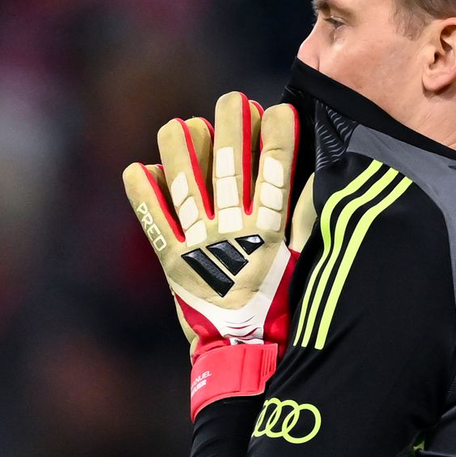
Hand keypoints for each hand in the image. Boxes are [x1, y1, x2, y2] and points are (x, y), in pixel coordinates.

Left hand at [123, 92, 304, 418]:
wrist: (245, 357)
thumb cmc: (281, 312)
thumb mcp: (304, 264)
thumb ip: (307, 221)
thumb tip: (318, 178)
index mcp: (270, 231)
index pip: (277, 170)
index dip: (278, 135)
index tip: (278, 109)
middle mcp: (233, 231)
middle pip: (230, 164)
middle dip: (232, 125)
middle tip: (234, 99)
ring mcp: (199, 244)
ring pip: (187, 183)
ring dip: (182, 149)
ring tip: (179, 123)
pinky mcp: (173, 261)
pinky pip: (153, 220)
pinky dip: (142, 194)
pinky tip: (136, 167)